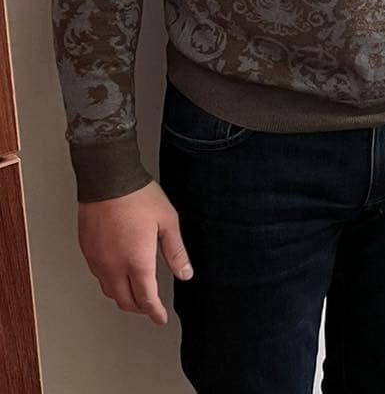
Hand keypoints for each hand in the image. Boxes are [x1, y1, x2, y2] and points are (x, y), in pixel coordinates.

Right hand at [78, 181, 191, 324]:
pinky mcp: (87, 251)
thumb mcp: (167, 221)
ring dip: (123, 296)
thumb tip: (185, 274)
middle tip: (150, 306)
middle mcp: (114, 266)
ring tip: (135, 292)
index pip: (146, 299)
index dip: (155, 312)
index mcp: (136, 261)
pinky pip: (98, 276)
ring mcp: (97, 260)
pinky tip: (118, 272)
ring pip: (109, 291)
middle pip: (125, 301)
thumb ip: (175, 251)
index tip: (160, 318)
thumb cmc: (138, 196)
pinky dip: (110, 281)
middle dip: (140, 307)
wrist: (107, 178)